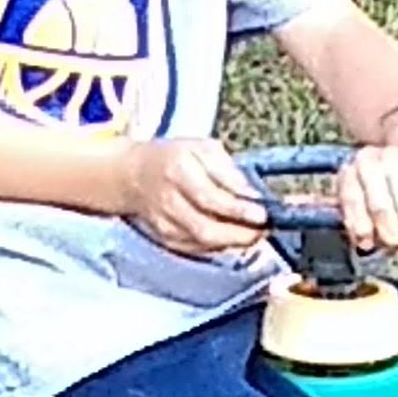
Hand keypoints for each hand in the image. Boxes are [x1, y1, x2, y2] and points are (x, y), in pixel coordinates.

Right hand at [120, 138, 268, 256]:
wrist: (134, 176)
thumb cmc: (175, 157)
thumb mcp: (202, 147)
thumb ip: (228, 169)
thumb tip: (252, 194)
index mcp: (177, 170)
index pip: (210, 197)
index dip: (238, 210)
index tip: (263, 214)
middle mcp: (168, 200)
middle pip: (206, 227)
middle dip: (240, 233)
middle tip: (264, 229)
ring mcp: (165, 223)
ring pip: (203, 242)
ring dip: (233, 242)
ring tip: (255, 234)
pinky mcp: (166, 238)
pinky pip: (197, 249)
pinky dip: (219, 246)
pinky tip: (234, 238)